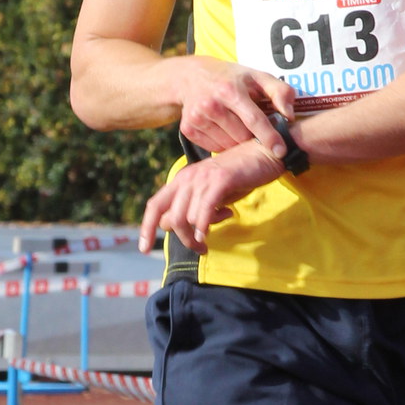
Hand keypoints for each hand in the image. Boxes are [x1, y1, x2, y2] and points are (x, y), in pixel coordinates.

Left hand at [138, 141, 283, 253]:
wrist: (262, 155)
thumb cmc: (237, 177)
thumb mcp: (210, 194)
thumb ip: (194, 208)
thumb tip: (183, 230)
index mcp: (181, 180)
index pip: (155, 205)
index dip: (146, 227)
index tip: (143, 248)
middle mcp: (187, 178)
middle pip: (171, 219)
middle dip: (183, 239)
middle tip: (200, 249)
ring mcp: (202, 178)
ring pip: (187, 218)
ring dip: (199, 234)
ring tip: (214, 232)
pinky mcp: (220, 180)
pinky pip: (203, 209)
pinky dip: (202, 227)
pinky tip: (205, 236)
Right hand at [172, 58, 294, 157]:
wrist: (190, 77)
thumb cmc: (231, 78)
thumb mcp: (256, 76)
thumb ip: (280, 91)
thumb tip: (290, 114)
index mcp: (230, 90)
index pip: (253, 119)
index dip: (269, 136)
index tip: (280, 151)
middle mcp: (211, 105)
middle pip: (242, 137)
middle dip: (252, 136)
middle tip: (253, 126)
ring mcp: (197, 118)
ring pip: (229, 146)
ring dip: (238, 141)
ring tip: (236, 124)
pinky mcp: (189, 130)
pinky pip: (215, 148)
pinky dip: (224, 143)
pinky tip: (223, 128)